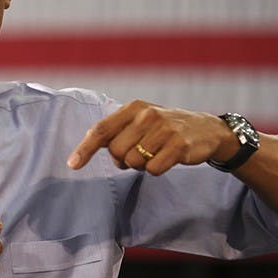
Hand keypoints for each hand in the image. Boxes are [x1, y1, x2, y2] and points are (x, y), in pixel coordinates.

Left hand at [67, 100, 236, 175]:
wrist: (205, 129)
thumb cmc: (162, 127)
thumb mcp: (139, 121)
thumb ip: (114, 132)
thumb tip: (86, 150)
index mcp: (133, 108)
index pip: (102, 129)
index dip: (85, 148)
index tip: (73, 164)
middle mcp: (147, 115)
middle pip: (117, 152)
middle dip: (123, 159)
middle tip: (139, 153)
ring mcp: (164, 130)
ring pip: (134, 162)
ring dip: (141, 165)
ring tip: (155, 153)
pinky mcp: (179, 146)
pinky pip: (153, 170)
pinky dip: (156, 169)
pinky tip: (167, 158)